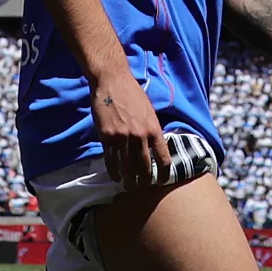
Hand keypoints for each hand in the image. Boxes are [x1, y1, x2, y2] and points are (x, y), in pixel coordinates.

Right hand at [92, 70, 170, 189]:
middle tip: (142, 188)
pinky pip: (111, 159)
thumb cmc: (133, 95)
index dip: (164, 174)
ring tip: (129, 187)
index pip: (163, 158)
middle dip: (144, 181)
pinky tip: (115, 177)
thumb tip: (156, 147)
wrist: (112, 81)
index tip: (162, 182)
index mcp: (154, 130)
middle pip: (144, 166)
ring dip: (128, 179)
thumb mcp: (149, 112)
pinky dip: (113, 170)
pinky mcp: (107, 136)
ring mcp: (123, 137)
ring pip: (127, 165)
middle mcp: (140, 136)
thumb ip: (152, 130)